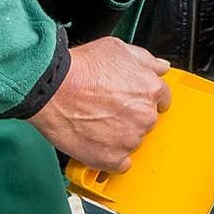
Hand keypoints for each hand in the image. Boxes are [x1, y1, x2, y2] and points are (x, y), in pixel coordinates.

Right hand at [28, 37, 171, 171]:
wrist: (52, 89)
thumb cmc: (80, 69)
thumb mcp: (117, 49)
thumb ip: (146, 60)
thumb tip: (161, 68)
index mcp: (150, 89)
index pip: (162, 99)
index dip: (144, 98)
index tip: (133, 100)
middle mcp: (144, 116)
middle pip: (147, 121)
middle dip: (131, 116)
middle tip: (108, 109)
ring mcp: (129, 139)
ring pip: (133, 141)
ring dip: (120, 136)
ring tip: (96, 123)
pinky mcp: (112, 158)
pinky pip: (120, 164)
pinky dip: (110, 158)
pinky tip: (98, 145)